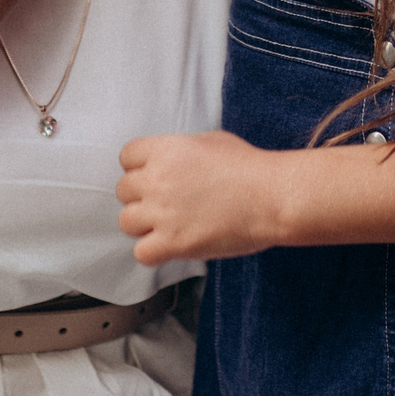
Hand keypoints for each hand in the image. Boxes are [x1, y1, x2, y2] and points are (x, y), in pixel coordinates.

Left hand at [116, 130, 287, 263]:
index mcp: (166, 150)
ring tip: (166, 226)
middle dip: (140, 197)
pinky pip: (141, 254)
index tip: (151, 176)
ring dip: (143, 225)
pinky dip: (153, 253)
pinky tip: (171, 246)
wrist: (272, 197)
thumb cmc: (251, 168)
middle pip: (123, 190)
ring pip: (126, 222)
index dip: (139, 168)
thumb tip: (172, 161)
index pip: (127, 157)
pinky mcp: (173, 243)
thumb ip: (181, 151)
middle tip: (164, 203)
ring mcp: (163, 212)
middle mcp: (157, 179)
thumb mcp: (211, 142)